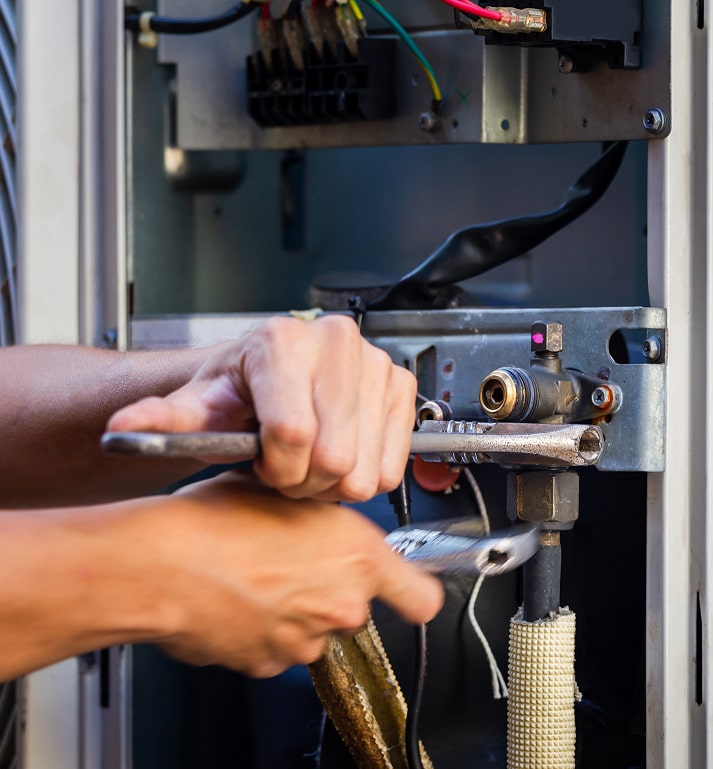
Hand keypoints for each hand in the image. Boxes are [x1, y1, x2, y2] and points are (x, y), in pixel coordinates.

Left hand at [107, 315, 416, 500]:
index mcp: (281, 342)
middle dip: (304, 480)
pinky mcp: (400, 386)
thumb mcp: (196, 406)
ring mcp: (375, 363)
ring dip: (333, 482)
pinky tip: (340, 454)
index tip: (261, 466)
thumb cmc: (237, 393)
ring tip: (310, 460)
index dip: (274, 468)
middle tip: (286, 468)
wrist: (270, 376)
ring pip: (365, 469)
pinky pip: (392, 465)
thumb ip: (161, 419)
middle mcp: (335, 342)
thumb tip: (124, 430)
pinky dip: (364, 475)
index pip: (292, 431)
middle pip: (333, 456)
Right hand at [132, 472, 442, 677]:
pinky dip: (263, 629)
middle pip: (357, 608)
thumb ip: (322, 515)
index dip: (416, 591)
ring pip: (315, 629)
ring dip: (295, 610)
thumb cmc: (215, 520)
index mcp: (358, 556)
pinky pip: (278, 646)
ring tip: (256, 577)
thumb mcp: (286, 493)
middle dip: (332, 591)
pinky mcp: (269, 664)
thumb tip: (321, 515)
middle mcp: (342, 604)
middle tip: (293, 563)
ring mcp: (306, 639)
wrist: (161, 562)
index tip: (412, 586)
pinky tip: (237, 599)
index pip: (423, 596)